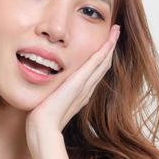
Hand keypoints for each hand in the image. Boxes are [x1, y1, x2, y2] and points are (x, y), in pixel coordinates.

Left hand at [25, 24, 120, 140]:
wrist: (43, 127)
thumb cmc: (42, 119)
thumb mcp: (48, 103)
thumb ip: (50, 96)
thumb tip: (44, 93)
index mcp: (79, 94)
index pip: (93, 73)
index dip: (100, 58)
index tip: (104, 45)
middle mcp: (86, 90)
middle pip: (102, 66)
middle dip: (109, 49)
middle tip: (115, 32)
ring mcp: (85, 86)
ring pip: (103, 62)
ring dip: (110, 46)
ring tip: (116, 31)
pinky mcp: (80, 82)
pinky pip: (96, 63)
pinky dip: (104, 50)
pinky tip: (109, 39)